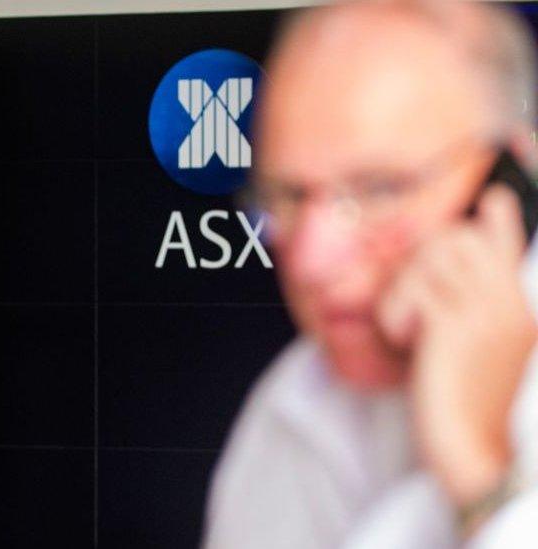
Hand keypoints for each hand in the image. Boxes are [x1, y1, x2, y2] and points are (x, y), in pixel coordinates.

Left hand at [378, 185, 537, 506]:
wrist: (477, 456)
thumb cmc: (465, 409)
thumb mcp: (470, 352)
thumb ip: (464, 310)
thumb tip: (438, 274)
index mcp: (516, 309)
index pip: (505, 248)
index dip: (498, 219)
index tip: (491, 197)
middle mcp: (508, 303)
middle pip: (457, 238)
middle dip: (420, 260)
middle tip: (410, 305)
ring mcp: (486, 313)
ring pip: (432, 256)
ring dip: (405, 288)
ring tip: (408, 330)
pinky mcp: (456, 329)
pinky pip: (412, 291)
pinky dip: (395, 314)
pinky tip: (403, 344)